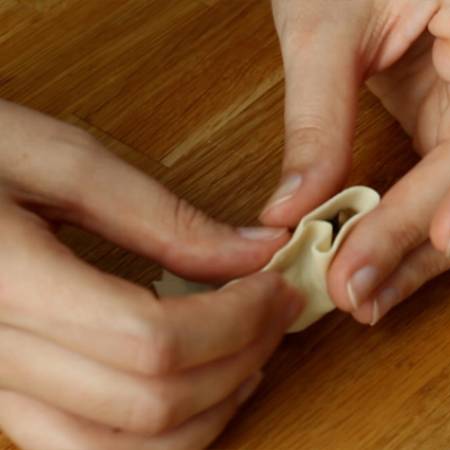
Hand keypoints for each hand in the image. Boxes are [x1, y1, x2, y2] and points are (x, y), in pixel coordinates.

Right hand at [0, 100, 303, 448]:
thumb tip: (253, 250)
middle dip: (238, 358)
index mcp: (5, 282)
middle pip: (150, 402)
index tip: (274, 284)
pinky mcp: (6, 395)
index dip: (235, 319)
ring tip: (252, 357)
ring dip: (208, 412)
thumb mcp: (60, 161)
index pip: (152, 341)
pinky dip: (162, 435)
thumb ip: (163, 216)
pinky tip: (201, 391)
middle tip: (276, 311)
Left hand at [262, 0, 449, 323]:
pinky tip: (368, 261)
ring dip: (413, 251)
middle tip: (361, 291)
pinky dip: (401, 227)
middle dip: (422, 237)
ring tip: (362, 296)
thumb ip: (316, 117)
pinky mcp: (441, 122)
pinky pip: (435, 185)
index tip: (443, 234)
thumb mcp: (321, 29)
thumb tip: (293, 211)